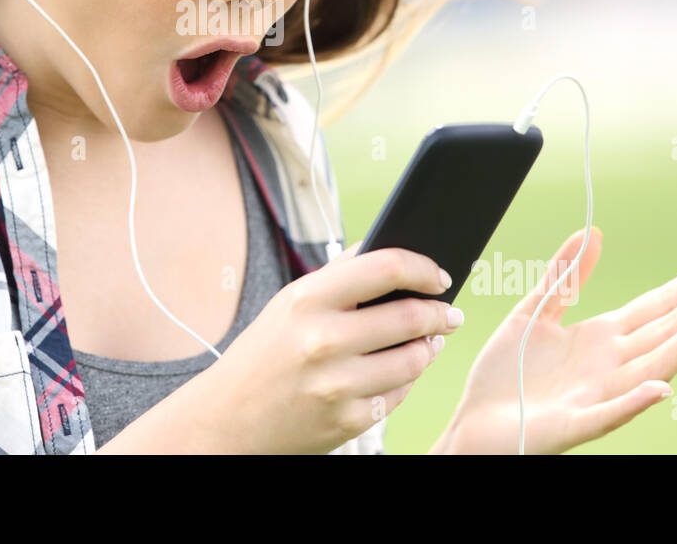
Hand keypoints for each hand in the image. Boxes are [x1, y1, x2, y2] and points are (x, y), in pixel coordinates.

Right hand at [193, 242, 464, 453]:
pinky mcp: (346, 422)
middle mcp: (322, 341)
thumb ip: (340, 276)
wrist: (227, 419)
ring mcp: (336, 385)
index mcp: (307, 299)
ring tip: (429, 342)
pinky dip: (404, 382)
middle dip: (440, 313)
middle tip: (449, 313)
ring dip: (429, 348)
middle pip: (411, 316)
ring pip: (414, 360)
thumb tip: (395, 254)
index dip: (424, 268)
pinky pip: (397, 395)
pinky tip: (397, 372)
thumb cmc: (265, 353)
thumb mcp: (290, 304)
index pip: (386, 268)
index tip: (440, 275)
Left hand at [434, 227, 676, 454]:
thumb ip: (564, 276)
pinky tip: (661, 388)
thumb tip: (592, 231)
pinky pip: (609, 413)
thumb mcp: (533, 312)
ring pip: (651, 367)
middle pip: (665, 329)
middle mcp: (610, 365)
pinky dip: (636, 402)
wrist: (475, 422)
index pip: (657, 306)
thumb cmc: (506, 375)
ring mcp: (597, 395)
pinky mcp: (574, 422)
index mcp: (601, 337)